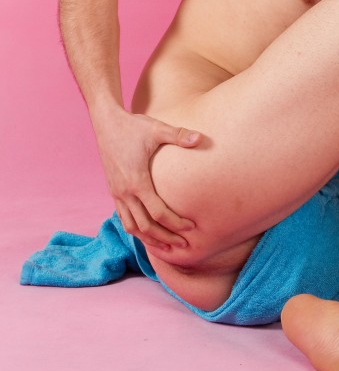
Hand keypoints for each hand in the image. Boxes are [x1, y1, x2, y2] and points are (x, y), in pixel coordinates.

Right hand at [94, 108, 201, 251]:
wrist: (106, 122)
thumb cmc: (133, 126)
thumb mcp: (157, 129)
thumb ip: (179, 135)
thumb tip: (200, 138)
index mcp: (137, 182)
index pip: (158, 213)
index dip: (176, 223)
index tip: (192, 227)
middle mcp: (125, 192)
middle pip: (146, 227)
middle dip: (166, 238)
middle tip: (184, 246)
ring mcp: (117, 193)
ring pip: (132, 227)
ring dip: (150, 239)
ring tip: (168, 247)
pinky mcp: (114, 191)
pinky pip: (124, 218)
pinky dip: (137, 229)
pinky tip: (149, 232)